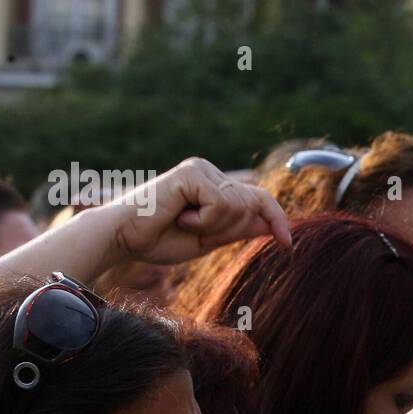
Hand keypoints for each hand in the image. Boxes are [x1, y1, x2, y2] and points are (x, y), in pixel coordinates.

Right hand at [104, 157, 291, 266]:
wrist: (124, 239)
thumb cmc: (159, 239)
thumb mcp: (209, 238)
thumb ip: (238, 229)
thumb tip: (272, 226)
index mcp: (214, 186)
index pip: (259, 198)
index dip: (277, 218)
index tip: (288, 244)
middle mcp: (209, 172)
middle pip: (252, 204)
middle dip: (231, 228)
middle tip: (195, 230)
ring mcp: (201, 169)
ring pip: (238, 206)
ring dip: (213, 225)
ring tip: (183, 222)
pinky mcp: (191, 172)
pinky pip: (220, 203)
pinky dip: (203, 220)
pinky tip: (179, 216)